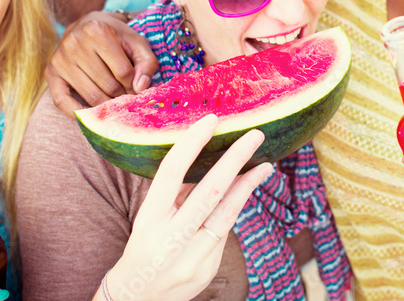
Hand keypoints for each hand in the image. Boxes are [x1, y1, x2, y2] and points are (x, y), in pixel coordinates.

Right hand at [46, 10, 158, 114]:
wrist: (85, 25)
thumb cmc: (115, 36)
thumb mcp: (136, 42)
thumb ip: (147, 62)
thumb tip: (140, 88)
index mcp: (97, 31)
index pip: (123, 72)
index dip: (134, 85)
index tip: (137, 88)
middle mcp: (74, 43)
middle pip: (108, 85)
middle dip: (121, 95)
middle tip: (127, 97)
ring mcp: (60, 59)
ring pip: (91, 96)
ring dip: (107, 105)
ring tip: (114, 101)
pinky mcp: (50, 73)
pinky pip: (62, 102)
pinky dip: (78, 113)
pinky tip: (91, 116)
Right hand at [103, 115, 272, 300]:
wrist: (138, 296)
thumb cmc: (145, 245)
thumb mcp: (150, 217)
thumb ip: (176, 193)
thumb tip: (212, 158)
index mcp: (148, 218)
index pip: (170, 173)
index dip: (192, 143)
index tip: (211, 120)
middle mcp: (168, 238)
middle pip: (208, 191)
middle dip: (235, 160)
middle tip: (255, 136)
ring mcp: (189, 257)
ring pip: (226, 214)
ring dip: (248, 185)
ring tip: (265, 165)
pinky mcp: (206, 270)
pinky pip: (226, 232)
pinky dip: (235, 210)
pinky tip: (244, 194)